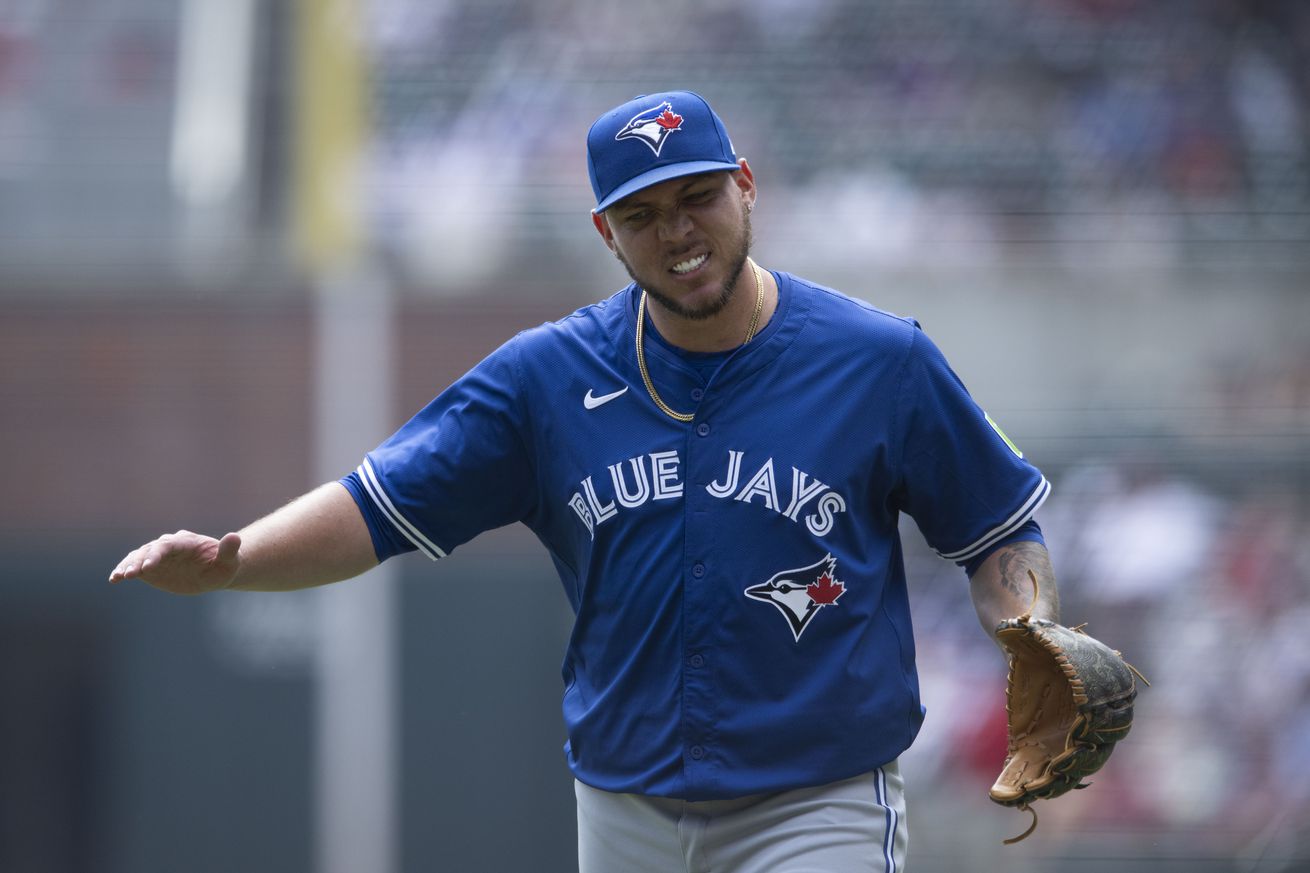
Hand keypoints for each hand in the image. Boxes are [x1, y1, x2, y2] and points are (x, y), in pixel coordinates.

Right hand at [109, 530, 241, 594]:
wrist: (216, 571)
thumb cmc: (225, 566)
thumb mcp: (230, 561)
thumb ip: (229, 550)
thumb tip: (234, 537)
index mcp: (186, 542)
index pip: (168, 546)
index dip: (157, 555)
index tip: (149, 568)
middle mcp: (169, 546)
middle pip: (150, 550)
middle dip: (139, 561)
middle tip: (130, 574)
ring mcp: (158, 556)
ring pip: (139, 557)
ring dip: (128, 566)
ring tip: (118, 577)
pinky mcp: (151, 567)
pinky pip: (134, 566)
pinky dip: (124, 570)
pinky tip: (114, 579)